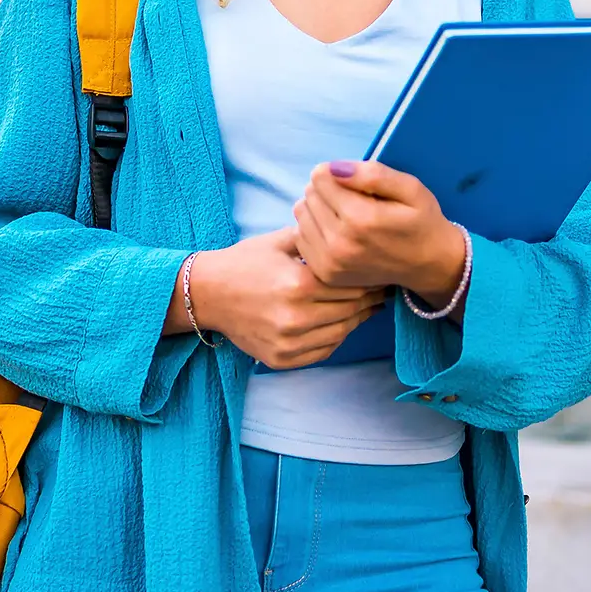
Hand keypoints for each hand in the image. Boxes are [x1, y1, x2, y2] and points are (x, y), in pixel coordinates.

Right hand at [190, 228, 385, 369]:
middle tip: (383, 287)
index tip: (381, 269)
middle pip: (351, 309)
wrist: (207, 294)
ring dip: (359, 318)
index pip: (349, 283)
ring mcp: (288, 342)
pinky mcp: (282, 359)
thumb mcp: (281, 241)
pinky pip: (325, 350)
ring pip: (342, 332)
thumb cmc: (246, 262)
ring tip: (370, 304)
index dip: (369, 277)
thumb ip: (318, 237)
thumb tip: (354, 232)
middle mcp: (295, 317)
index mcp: (298, 283)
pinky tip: (344, 321)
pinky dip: (338, 335)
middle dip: (370, 297)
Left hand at [293, 160, 464, 306]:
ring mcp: (330, 262)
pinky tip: (336, 230)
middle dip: (327, 189)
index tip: (353, 180)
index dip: (335, 172)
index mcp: (361, 219)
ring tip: (343, 213)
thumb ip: (373, 174)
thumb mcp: (410, 189)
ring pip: (301, 214)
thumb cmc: (420, 221)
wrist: (428, 265)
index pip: (320, 177)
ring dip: (318, 208)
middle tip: (352, 198)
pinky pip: (300, 237)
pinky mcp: (325, 274)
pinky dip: (314, 229)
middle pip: (309, 195)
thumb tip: (334, 168)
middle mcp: (340, 243)